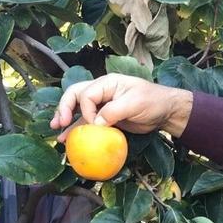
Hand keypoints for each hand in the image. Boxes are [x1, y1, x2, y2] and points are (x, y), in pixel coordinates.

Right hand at [51, 73, 193, 140]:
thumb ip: (114, 111)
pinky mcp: (105, 119)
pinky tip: (67, 139)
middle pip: (75, 96)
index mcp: (107, 83)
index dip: (85, 110)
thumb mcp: (135, 104)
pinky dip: (77, 130)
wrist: (165, 112)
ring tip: (57, 131)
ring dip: (66, 119)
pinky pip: (87, 123)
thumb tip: (95, 124)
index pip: (87, 94)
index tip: (92, 124)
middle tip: (59, 123)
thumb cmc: (153, 102)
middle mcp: (101, 92)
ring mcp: (102, 105)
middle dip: (64, 108)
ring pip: (78, 109)